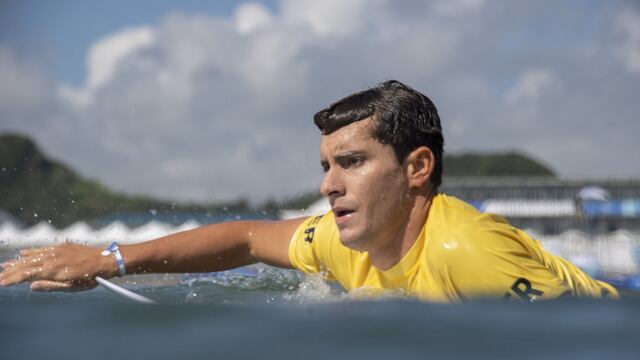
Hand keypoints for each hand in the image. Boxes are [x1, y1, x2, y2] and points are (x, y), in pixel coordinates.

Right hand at [0, 242, 114, 290]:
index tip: (2, 283)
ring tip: (4, 265)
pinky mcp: (62, 246)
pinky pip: (42, 249)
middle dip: (11, 271)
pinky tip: (22, 253)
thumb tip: (31, 286)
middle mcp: (51, 258)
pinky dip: (31, 252)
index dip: (13, 279)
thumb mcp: (70, 287)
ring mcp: (56, 251)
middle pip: (26, 265)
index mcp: (52, 270)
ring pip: (32, 256)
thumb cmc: (89, 277)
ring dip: (17, 261)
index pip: (26, 275)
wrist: (104, 259)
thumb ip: (50, 286)